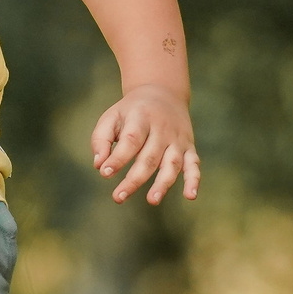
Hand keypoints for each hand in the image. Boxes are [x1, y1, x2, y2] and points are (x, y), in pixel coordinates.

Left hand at [91, 84, 198, 204]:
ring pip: (172, 163)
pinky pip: (194, 165)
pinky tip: (190, 196)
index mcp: (141, 118)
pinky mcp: (189, 147)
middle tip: (118, 197)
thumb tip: (99, 165)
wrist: (163, 93)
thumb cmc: (132, 112)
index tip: (105, 172)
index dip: (119, 157)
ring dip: (163, 183)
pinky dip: (194, 180)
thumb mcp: (112, 116)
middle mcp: (162, 129)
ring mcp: (177, 139)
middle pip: (149, 157)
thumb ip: (101, 139)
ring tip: (152, 200)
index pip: (131, 140)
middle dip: (134, 179)